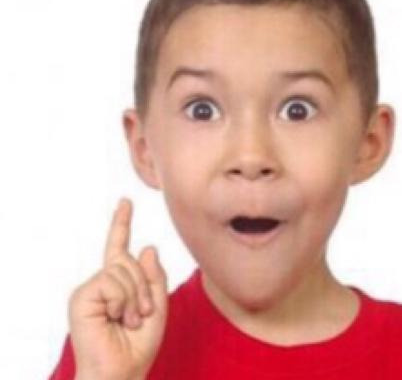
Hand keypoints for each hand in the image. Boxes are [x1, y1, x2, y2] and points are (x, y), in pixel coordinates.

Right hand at [68, 198, 167, 379]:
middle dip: (144, 288)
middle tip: (141, 315)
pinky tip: (115, 318)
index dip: (121, 223)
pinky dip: (122, 300)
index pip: (120, 247)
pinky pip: (111, 281)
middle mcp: (102, 282)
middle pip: (129, 260)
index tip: (125, 201)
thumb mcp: (157, 306)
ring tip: (129, 320)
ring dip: (135, 297)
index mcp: (118, 283)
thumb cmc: (139, 344)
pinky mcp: (82, 296)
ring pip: (122, 270)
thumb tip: (147, 247)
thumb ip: (154, 277)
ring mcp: (90, 289)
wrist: (122, 371)